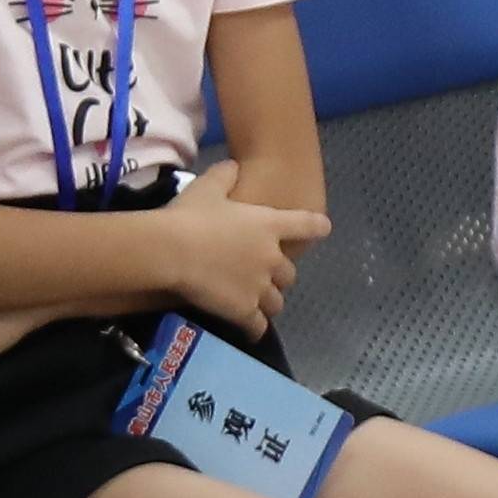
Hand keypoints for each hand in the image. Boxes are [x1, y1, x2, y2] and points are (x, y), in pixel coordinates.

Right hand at [145, 158, 327, 328]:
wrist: (172, 251)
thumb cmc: (191, 216)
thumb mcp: (207, 187)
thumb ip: (225, 175)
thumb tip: (234, 166)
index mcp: (268, 224)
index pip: (306, 224)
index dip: (316, 227)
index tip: (324, 229)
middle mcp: (272, 257)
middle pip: (289, 273)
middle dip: (278, 275)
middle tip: (261, 275)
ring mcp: (260, 286)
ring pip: (276, 301)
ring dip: (268, 301)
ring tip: (255, 303)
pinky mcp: (245, 310)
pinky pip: (258, 326)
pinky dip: (255, 328)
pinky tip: (250, 331)